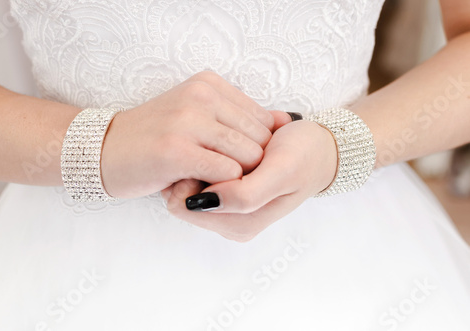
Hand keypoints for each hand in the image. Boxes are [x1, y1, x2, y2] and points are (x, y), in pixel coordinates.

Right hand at [101, 71, 288, 197]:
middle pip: (260, 139)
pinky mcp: (176, 150)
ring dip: (236, 177)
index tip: (233, 160)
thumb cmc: (156, 137)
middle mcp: (201, 96)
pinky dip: (222, 186)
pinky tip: (200, 186)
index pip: (263, 119)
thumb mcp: (199, 116)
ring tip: (211, 180)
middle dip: (249, 165)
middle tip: (221, 175)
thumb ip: (242, 117)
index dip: (256, 147)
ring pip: (248, 156)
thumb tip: (288, 120)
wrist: (104, 150)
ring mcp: (188, 121)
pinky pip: (227, 172)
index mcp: (209, 84)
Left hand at [163, 119, 337, 241]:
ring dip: (203, 157)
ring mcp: (227, 204)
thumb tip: (200, 202)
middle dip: (196, 166)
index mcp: (239, 224)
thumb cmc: (305, 157)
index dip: (189, 176)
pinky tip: (232, 141)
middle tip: (223, 144)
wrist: (321, 147)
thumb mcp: (282, 173)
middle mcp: (229, 220)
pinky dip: (210, 153)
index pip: (182, 205)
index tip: (211, 152)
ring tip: (233, 142)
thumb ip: (245, 195)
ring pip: (188, 179)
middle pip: (181, 194)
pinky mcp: (227, 188)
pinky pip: (200, 170)